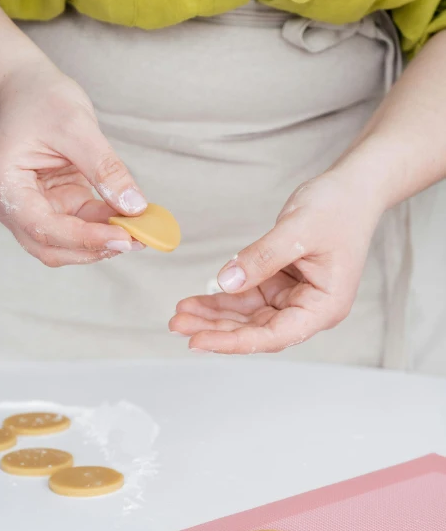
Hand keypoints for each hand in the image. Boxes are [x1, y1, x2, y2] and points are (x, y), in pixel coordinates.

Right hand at [0, 62, 146, 265]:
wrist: (27, 89)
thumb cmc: (41, 100)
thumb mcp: (76, 126)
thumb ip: (105, 168)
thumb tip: (134, 206)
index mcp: (4, 185)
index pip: (43, 227)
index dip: (85, 238)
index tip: (124, 238)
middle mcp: (11, 206)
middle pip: (52, 247)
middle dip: (95, 248)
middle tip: (138, 240)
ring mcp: (32, 209)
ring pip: (67, 244)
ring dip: (102, 243)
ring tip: (139, 230)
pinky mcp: (54, 206)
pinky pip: (80, 227)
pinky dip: (105, 227)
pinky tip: (129, 218)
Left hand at [170, 172, 384, 353]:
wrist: (352, 189)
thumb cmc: (339, 208)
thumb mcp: (297, 230)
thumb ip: (261, 258)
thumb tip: (227, 281)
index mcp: (324, 307)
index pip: (274, 335)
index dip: (235, 342)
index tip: (200, 341)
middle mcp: (309, 309)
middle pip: (256, 330)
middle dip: (216, 328)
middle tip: (178, 325)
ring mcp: (293, 299)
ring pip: (247, 317)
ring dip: (214, 316)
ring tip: (180, 314)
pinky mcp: (279, 284)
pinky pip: (246, 298)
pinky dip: (221, 299)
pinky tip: (195, 301)